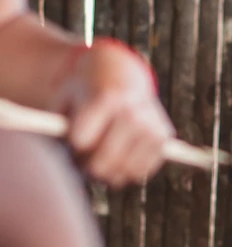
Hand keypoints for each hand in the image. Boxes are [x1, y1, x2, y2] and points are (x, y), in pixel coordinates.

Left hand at [54, 40, 174, 187]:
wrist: (119, 74)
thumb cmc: (84, 92)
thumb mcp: (63, 98)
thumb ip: (53, 124)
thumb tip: (54, 152)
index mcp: (106, 98)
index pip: (80, 142)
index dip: (71, 147)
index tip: (71, 141)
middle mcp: (132, 113)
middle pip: (103, 162)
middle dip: (87, 167)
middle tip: (82, 162)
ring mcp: (150, 126)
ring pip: (124, 172)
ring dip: (108, 173)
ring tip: (100, 159)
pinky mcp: (163, 138)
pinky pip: (142, 171)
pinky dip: (128, 171)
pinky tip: (120, 158)